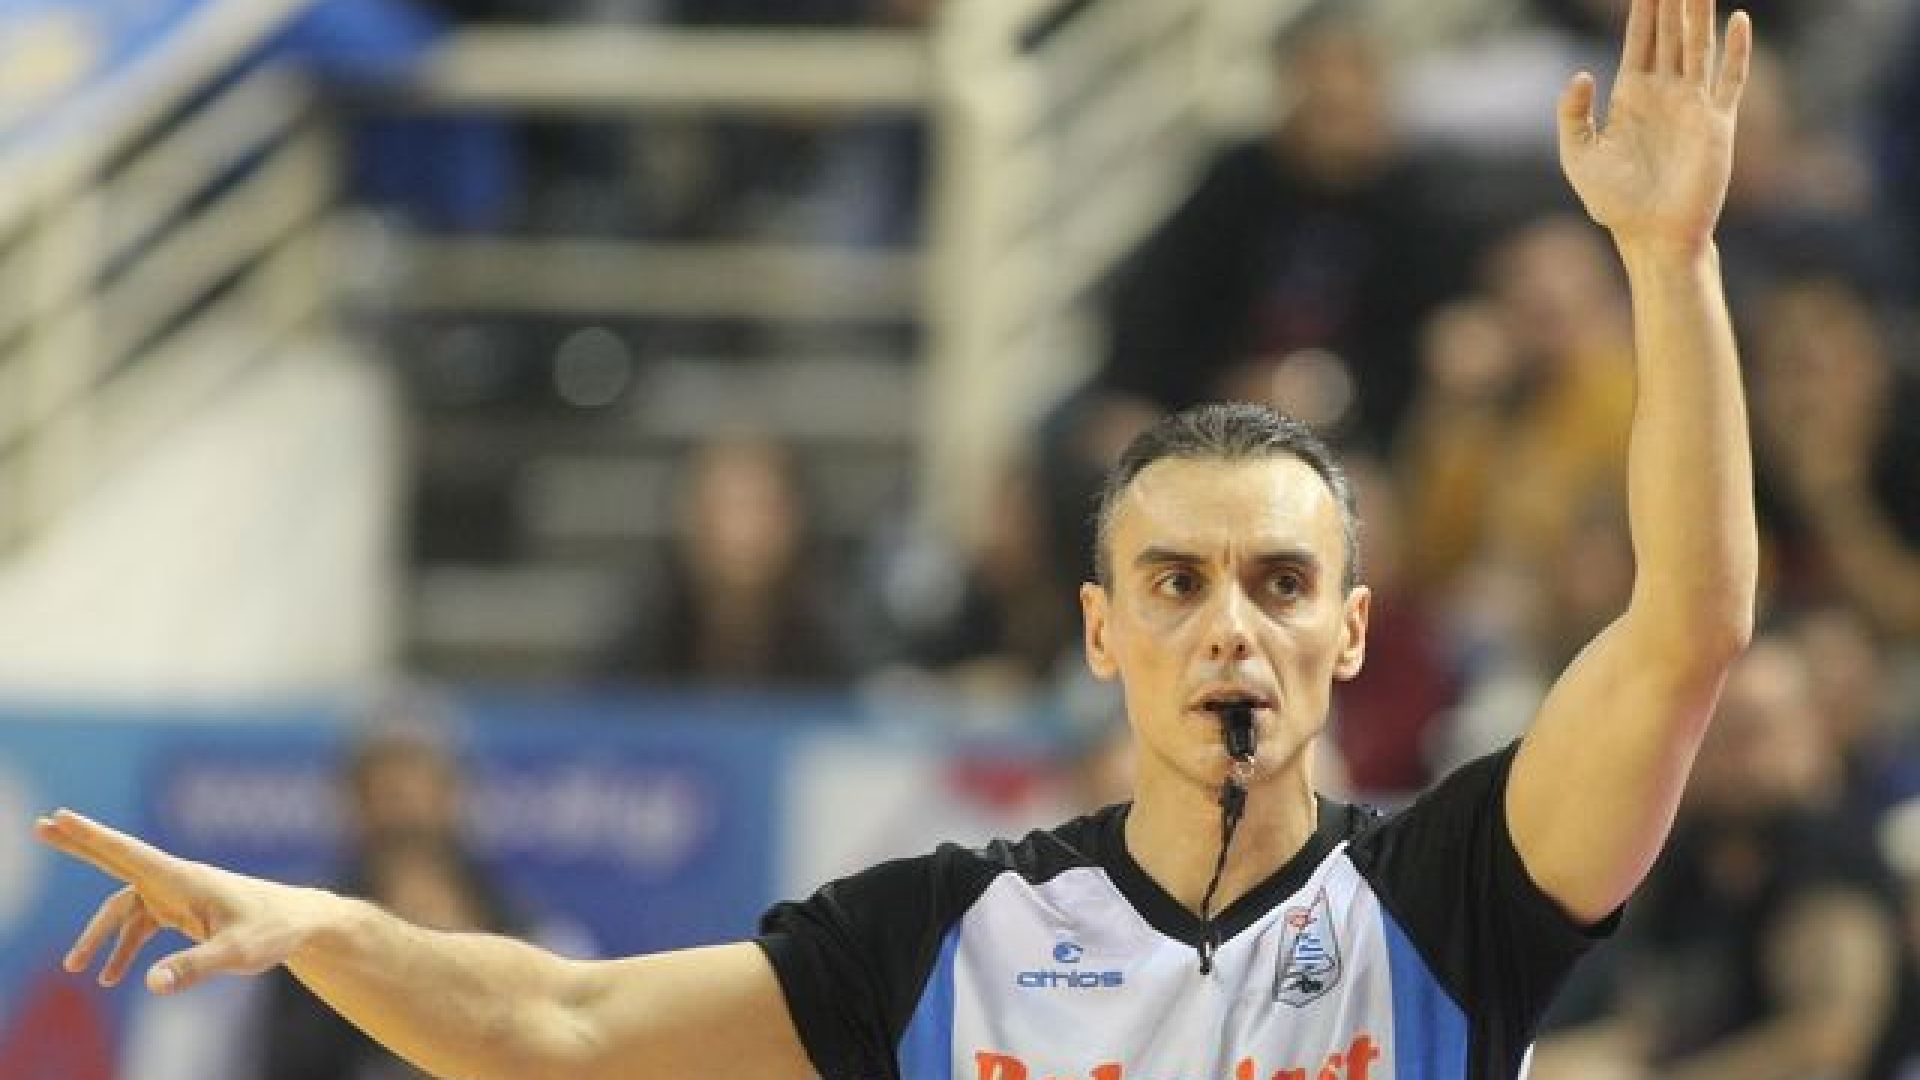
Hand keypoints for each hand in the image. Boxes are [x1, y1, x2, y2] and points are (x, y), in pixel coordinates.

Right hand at [36, 809, 332, 993]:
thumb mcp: (235, 954)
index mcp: (184, 878)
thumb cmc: (273, 931)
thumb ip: (193, 967)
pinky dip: (124, 948)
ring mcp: (178, 893)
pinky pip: (141, 925)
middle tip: (39, 826)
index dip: (92, 836)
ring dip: (98, 936)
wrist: (301, 924)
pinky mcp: (183, 910)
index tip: (60, 816)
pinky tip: (112, 976)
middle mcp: (177, 879)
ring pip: (124, 907)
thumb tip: (150, 984)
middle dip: (79, 845)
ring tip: (75, 969)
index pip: (130, 852)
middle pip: (118, 858)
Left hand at [1558, 0, 1752, 250]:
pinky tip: (1738, 20)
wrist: (1652, 236)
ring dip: (1698, 15)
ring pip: (1698, 46)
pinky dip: (1737, 50)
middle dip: (1672, 1)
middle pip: (1670, 34)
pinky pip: (1730, 79)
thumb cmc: (1614, 202)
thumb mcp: (1579, 156)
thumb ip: (1572, 115)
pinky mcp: (1717, 123)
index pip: (1639, 40)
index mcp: (1630, 96)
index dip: (1642, 8)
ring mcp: (1693, 105)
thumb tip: (1580, 74)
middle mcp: (1665, 93)